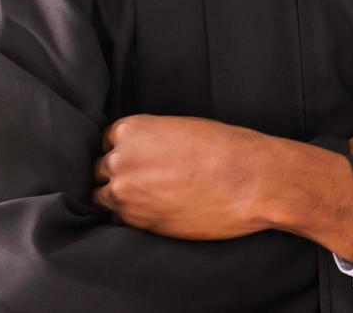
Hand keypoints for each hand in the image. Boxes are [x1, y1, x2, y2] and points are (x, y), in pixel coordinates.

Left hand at [93, 115, 352, 255]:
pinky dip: (134, 218)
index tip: (139, 159)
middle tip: (148, 180)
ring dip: (123, 198)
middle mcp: (120, 160)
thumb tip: (147, 153)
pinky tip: (159, 212)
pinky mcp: (139, 223)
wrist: (251, 181)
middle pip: (101, 170)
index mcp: (133, 129)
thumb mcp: (186, 128)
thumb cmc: (228, 148)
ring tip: (151, 198)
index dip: (124, 151)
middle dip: (121, 174)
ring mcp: (126, 194)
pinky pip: (120, 221)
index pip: (107, 141)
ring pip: (105, 198)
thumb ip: (155, 140)